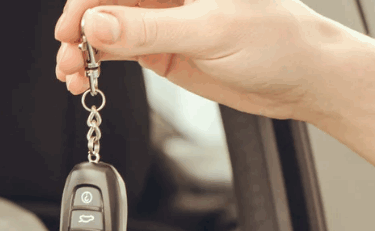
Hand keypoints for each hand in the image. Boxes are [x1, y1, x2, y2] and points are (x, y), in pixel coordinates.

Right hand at [54, 0, 355, 121]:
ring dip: (82, 51)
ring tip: (72, 75)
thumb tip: (97, 23)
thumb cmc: (279, 41)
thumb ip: (149, 28)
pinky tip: (85, 79)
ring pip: (106, 29)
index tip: (71, 28)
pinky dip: (97, 66)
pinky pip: (118, 53)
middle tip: (69, 57)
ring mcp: (163, 21)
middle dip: (79, 28)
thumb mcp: (210, 32)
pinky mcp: (163, 49)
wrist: (305, 80)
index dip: (87, 1)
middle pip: (105, 2)